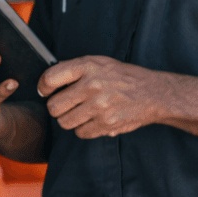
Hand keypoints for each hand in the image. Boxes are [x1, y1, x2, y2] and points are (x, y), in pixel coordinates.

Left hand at [38, 56, 171, 138]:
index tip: (45, 91)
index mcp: (88, 66)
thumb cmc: (123, 77)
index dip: (43, 87)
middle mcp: (92, 86)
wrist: (154, 93)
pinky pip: (80, 133)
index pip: (50, 78)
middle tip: (65, 105)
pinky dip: (84, 129)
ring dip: (70, 120)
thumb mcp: (99, 63)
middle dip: (57, 107)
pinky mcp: (106, 124)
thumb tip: (47, 83)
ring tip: (81, 112)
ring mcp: (99, 107)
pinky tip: (93, 119)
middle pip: (54, 106)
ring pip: (64, 122)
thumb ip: (75, 70)